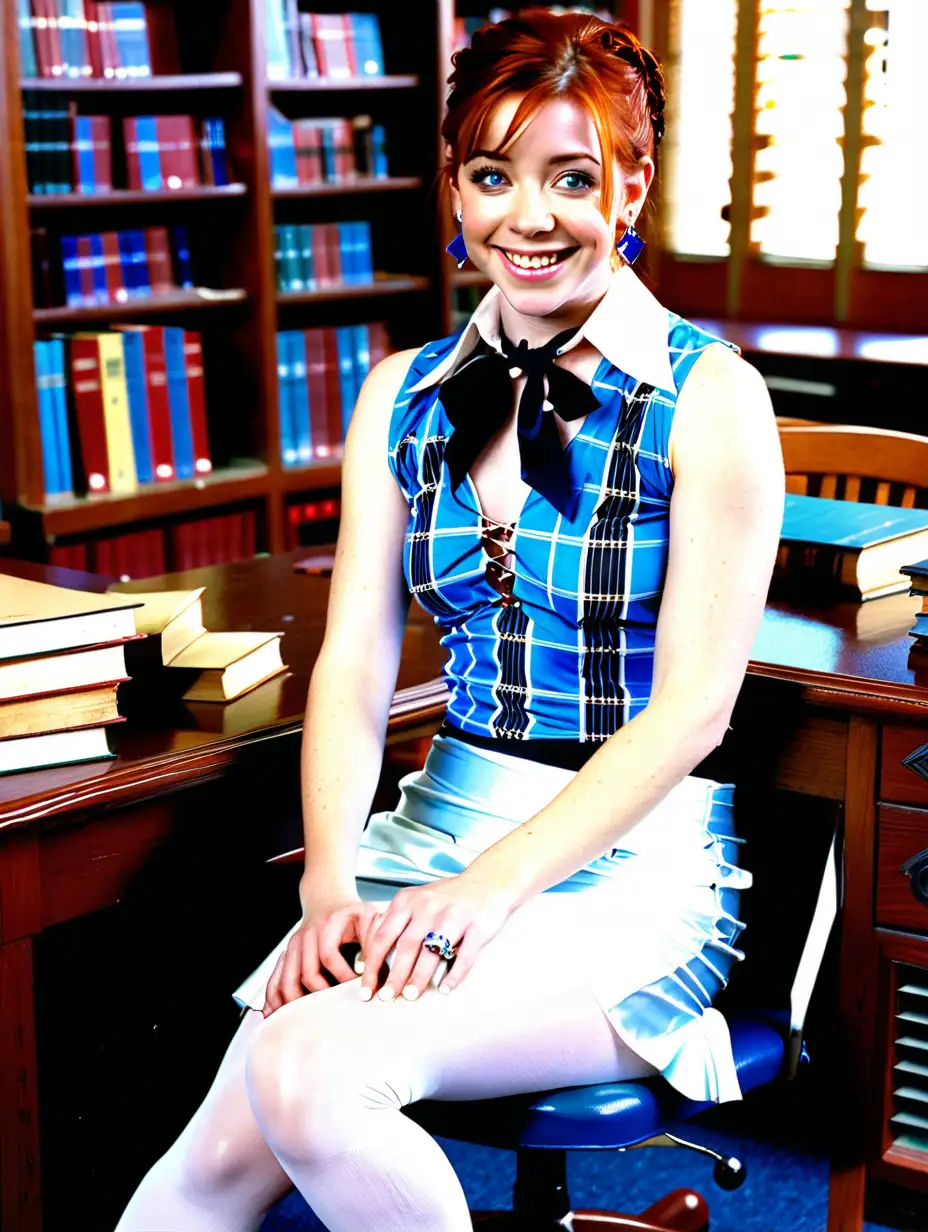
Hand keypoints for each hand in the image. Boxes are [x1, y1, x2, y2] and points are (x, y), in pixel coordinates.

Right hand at [263, 896, 383, 1015]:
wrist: (327, 899)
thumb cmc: (352, 914)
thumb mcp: (368, 917)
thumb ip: (375, 941)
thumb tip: (380, 973)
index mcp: (328, 924)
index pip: (328, 954)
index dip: (343, 976)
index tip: (358, 992)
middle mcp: (306, 935)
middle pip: (307, 972)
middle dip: (322, 995)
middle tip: (336, 1011)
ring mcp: (293, 946)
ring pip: (287, 980)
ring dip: (297, 1003)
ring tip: (309, 1021)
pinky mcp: (286, 956)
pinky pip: (275, 980)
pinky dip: (274, 999)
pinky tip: (276, 1015)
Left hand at [358, 872, 515, 1002]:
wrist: (488, 881)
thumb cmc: (447, 896)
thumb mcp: (416, 898)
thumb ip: (395, 920)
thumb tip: (371, 953)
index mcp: (408, 900)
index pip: (383, 936)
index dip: (372, 964)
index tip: (366, 986)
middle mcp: (429, 907)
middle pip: (406, 946)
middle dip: (394, 975)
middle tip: (386, 998)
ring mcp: (454, 916)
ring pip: (432, 952)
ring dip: (419, 977)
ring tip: (410, 996)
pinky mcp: (477, 927)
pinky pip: (464, 956)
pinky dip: (454, 975)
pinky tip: (444, 989)